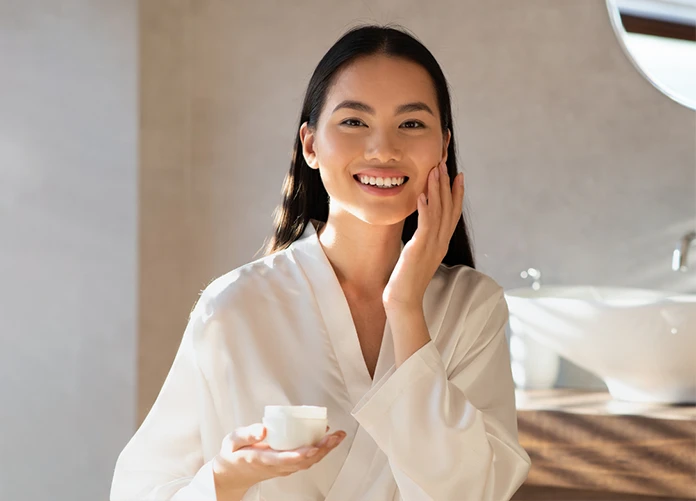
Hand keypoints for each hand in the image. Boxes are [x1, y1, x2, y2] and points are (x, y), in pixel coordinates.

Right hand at [212, 423, 345, 496]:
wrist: (231, 475)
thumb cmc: (233, 455)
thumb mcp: (232, 441)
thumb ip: (246, 434)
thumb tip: (263, 429)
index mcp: (261, 459)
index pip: (283, 459)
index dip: (300, 454)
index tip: (313, 446)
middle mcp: (275, 466)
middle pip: (302, 461)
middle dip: (321, 450)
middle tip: (335, 436)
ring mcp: (282, 468)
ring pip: (307, 463)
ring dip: (324, 451)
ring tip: (337, 436)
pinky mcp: (286, 467)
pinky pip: (305, 462)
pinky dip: (319, 452)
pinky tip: (326, 440)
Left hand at [383, 160, 463, 309]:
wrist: (404, 301)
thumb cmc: (406, 282)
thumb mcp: (417, 256)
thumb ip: (421, 242)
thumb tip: (419, 233)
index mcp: (441, 243)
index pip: (452, 214)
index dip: (456, 194)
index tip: (458, 175)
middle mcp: (440, 242)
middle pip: (448, 208)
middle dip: (447, 184)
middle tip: (446, 163)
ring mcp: (432, 246)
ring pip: (438, 212)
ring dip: (437, 189)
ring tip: (435, 170)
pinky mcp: (419, 249)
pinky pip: (425, 225)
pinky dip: (425, 208)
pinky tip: (422, 195)